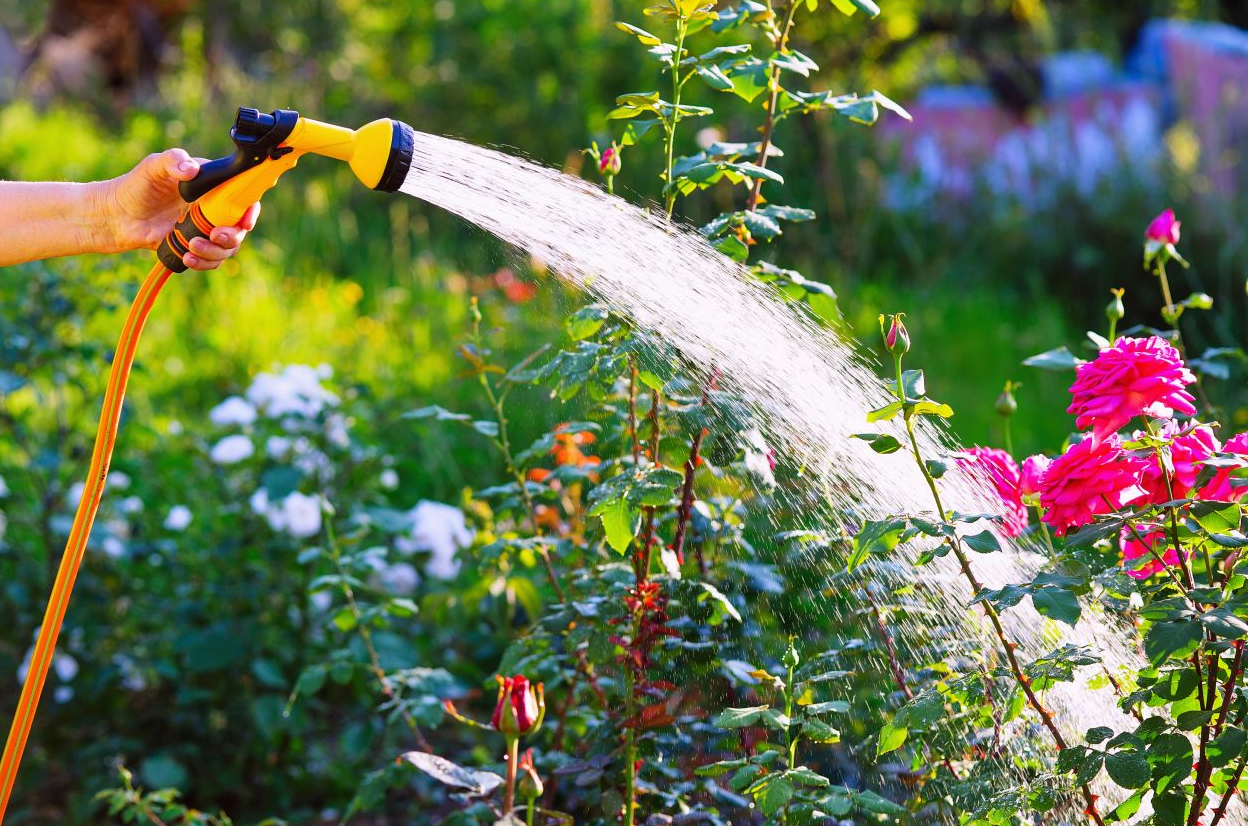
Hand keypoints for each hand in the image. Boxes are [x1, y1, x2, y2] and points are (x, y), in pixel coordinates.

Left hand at [97, 149, 260, 270]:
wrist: (116, 215)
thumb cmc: (136, 186)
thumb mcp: (153, 166)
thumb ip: (173, 161)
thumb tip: (191, 171)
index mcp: (211, 187)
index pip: (243, 197)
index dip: (250, 210)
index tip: (244, 220)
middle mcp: (213, 209)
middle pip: (240, 227)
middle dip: (232, 236)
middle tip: (215, 235)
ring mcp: (205, 230)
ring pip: (228, 247)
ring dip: (215, 251)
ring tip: (191, 246)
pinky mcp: (195, 246)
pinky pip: (212, 260)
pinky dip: (204, 262)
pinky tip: (188, 257)